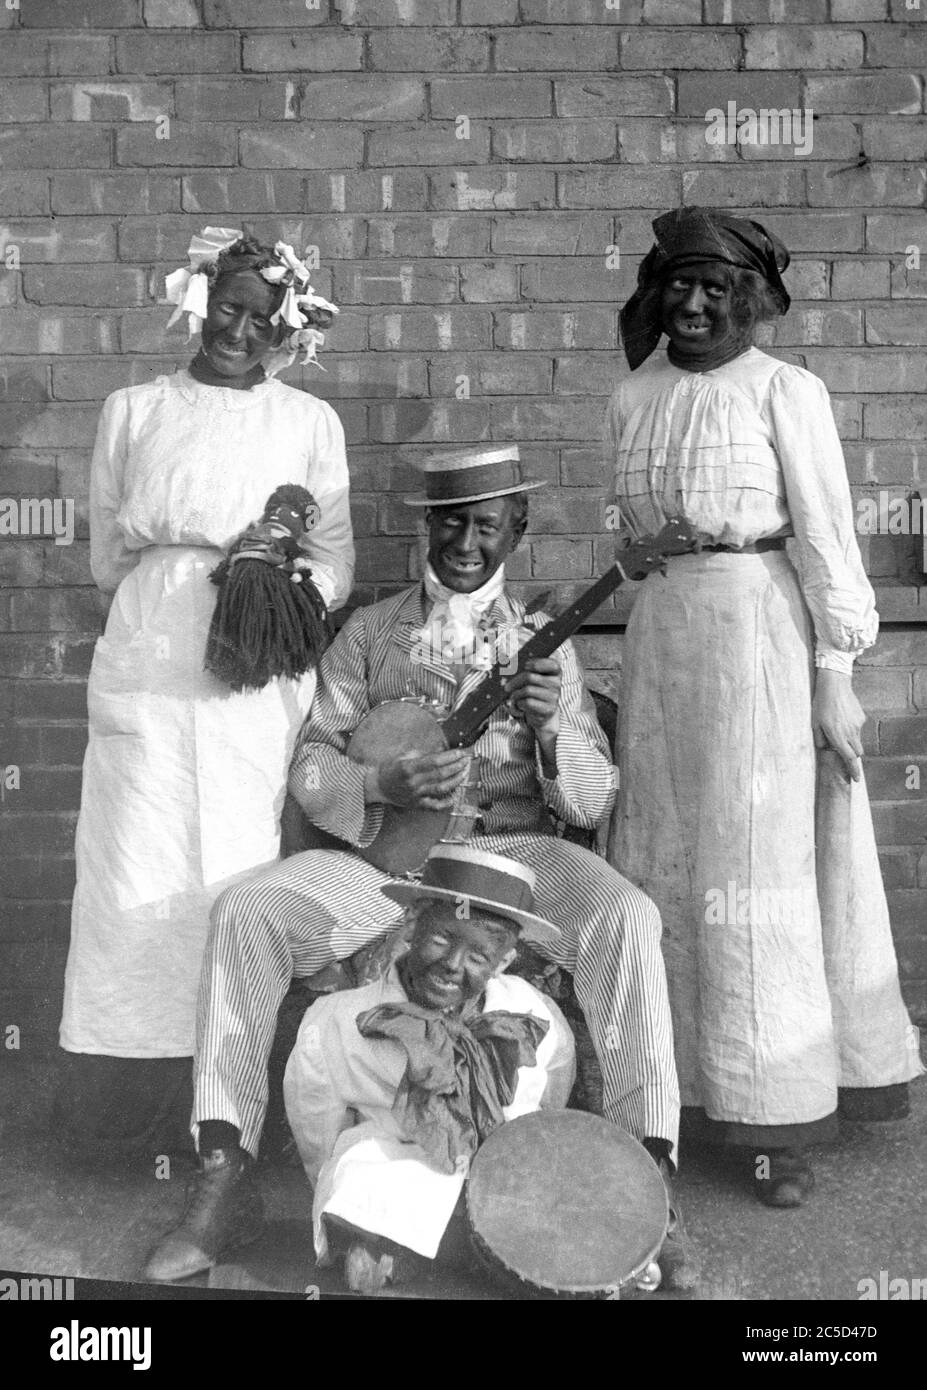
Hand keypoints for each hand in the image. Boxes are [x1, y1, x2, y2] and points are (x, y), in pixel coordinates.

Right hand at [370, 748, 470, 809]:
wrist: (378, 786)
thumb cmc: (390, 769)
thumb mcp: (403, 756)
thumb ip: (422, 754)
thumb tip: (442, 750)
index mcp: (409, 767)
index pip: (435, 761)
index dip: (450, 756)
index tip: (461, 752)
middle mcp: (413, 782)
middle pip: (441, 774)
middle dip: (457, 766)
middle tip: (466, 760)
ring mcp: (416, 795)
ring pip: (441, 788)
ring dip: (456, 780)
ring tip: (464, 772)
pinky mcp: (417, 804)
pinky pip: (434, 806)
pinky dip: (446, 802)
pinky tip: (454, 796)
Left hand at [504, 657, 560, 773]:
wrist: (543, 715)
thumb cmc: (535, 694)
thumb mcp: (534, 680)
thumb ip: (528, 671)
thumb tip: (509, 665)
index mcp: (555, 673)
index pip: (551, 664)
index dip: (536, 663)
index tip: (525, 666)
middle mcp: (557, 684)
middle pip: (530, 677)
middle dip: (515, 682)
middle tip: (507, 687)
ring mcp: (554, 697)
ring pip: (527, 690)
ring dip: (516, 695)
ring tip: (514, 699)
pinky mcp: (548, 709)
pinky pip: (527, 703)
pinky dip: (519, 704)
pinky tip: (520, 706)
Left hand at [812, 668, 864, 781]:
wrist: (834, 685)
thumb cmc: (820, 705)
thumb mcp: (814, 724)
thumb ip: (820, 740)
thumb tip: (826, 749)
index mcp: (838, 736)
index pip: (849, 759)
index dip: (853, 770)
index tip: (857, 779)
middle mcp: (850, 733)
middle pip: (857, 752)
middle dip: (852, 755)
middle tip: (842, 749)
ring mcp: (858, 725)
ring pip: (857, 739)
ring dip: (850, 739)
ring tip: (837, 725)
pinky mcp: (861, 717)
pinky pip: (857, 727)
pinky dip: (851, 727)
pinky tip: (842, 716)